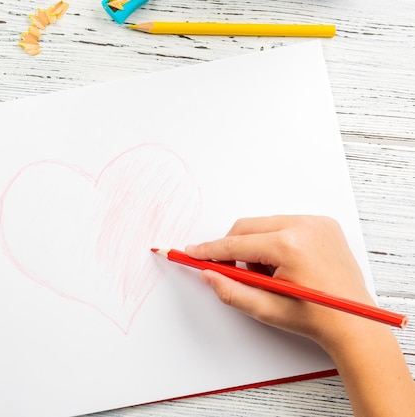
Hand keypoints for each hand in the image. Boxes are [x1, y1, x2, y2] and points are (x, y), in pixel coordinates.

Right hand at [186, 215, 414, 416]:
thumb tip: (207, 274)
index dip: (210, 251)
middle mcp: (304, 226)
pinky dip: (273, 241)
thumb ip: (231, 291)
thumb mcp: (267, 310)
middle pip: (246, 228)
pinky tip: (284, 265)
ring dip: (254, 246)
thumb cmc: (316, 318)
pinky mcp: (323, 223)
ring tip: (269, 275)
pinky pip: (283, 224)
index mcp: (290, 246)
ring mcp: (316, 222)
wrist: (355, 322)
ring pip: (263, 225)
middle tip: (234, 274)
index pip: (236, 244)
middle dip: (234, 250)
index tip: (192, 252)